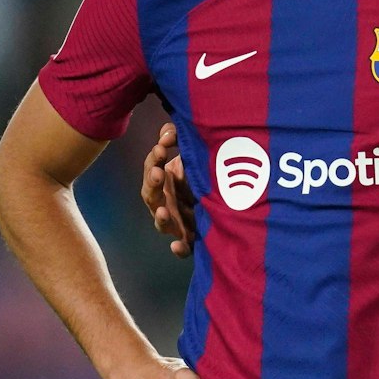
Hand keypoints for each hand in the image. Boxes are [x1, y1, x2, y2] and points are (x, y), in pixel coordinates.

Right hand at [140, 123, 197, 255]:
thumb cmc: (204, 173)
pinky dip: (179, 248)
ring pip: (162, 222)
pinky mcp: (190, 238)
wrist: (228, 201)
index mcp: (164, 181)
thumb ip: (178, 137)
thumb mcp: (192, 152)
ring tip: (164, 211)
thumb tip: (168, 131)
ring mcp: (176, 221)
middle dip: (153, 183)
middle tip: (159, 173)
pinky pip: (183, 246)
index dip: (155, 158)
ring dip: (161, 217)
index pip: (152, 169)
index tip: (163, 146)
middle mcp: (165, 201)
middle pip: (151, 195)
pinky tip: (176, 246)